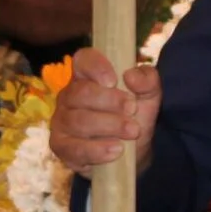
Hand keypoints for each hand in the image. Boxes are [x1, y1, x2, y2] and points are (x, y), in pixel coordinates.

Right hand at [48, 48, 161, 171]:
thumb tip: (131, 75)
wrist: (134, 151)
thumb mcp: (149, 95)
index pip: (83, 60)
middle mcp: (69, 96)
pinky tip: (116, 150)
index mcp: (87, 76)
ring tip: (132, 132)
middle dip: (110, 101)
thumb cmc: (134, 115)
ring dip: (109, 126)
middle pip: (81, 92)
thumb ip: (147, 80)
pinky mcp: (61, 146)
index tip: (114, 81)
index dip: (96, 67)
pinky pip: (74, 148)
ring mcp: (61, 121)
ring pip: (78, 121)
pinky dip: (97, 150)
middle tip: (132, 110)